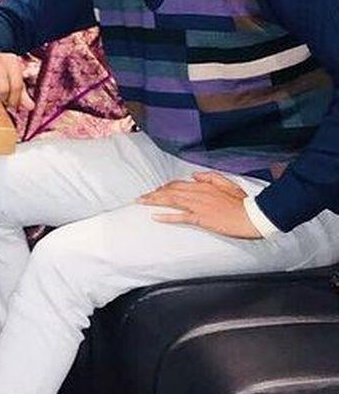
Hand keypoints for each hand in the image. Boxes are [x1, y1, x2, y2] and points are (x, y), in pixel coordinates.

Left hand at [137, 172, 260, 238]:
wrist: (253, 216)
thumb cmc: (242, 202)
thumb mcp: (228, 184)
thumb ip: (210, 177)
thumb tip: (194, 175)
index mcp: (204, 185)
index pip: (178, 184)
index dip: (165, 187)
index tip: (156, 191)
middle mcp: (198, 193)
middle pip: (171, 192)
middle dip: (154, 194)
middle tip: (141, 198)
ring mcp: (199, 206)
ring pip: (172, 201)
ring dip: (155, 201)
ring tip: (141, 202)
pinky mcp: (201, 218)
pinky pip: (180, 216)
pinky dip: (167, 216)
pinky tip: (155, 216)